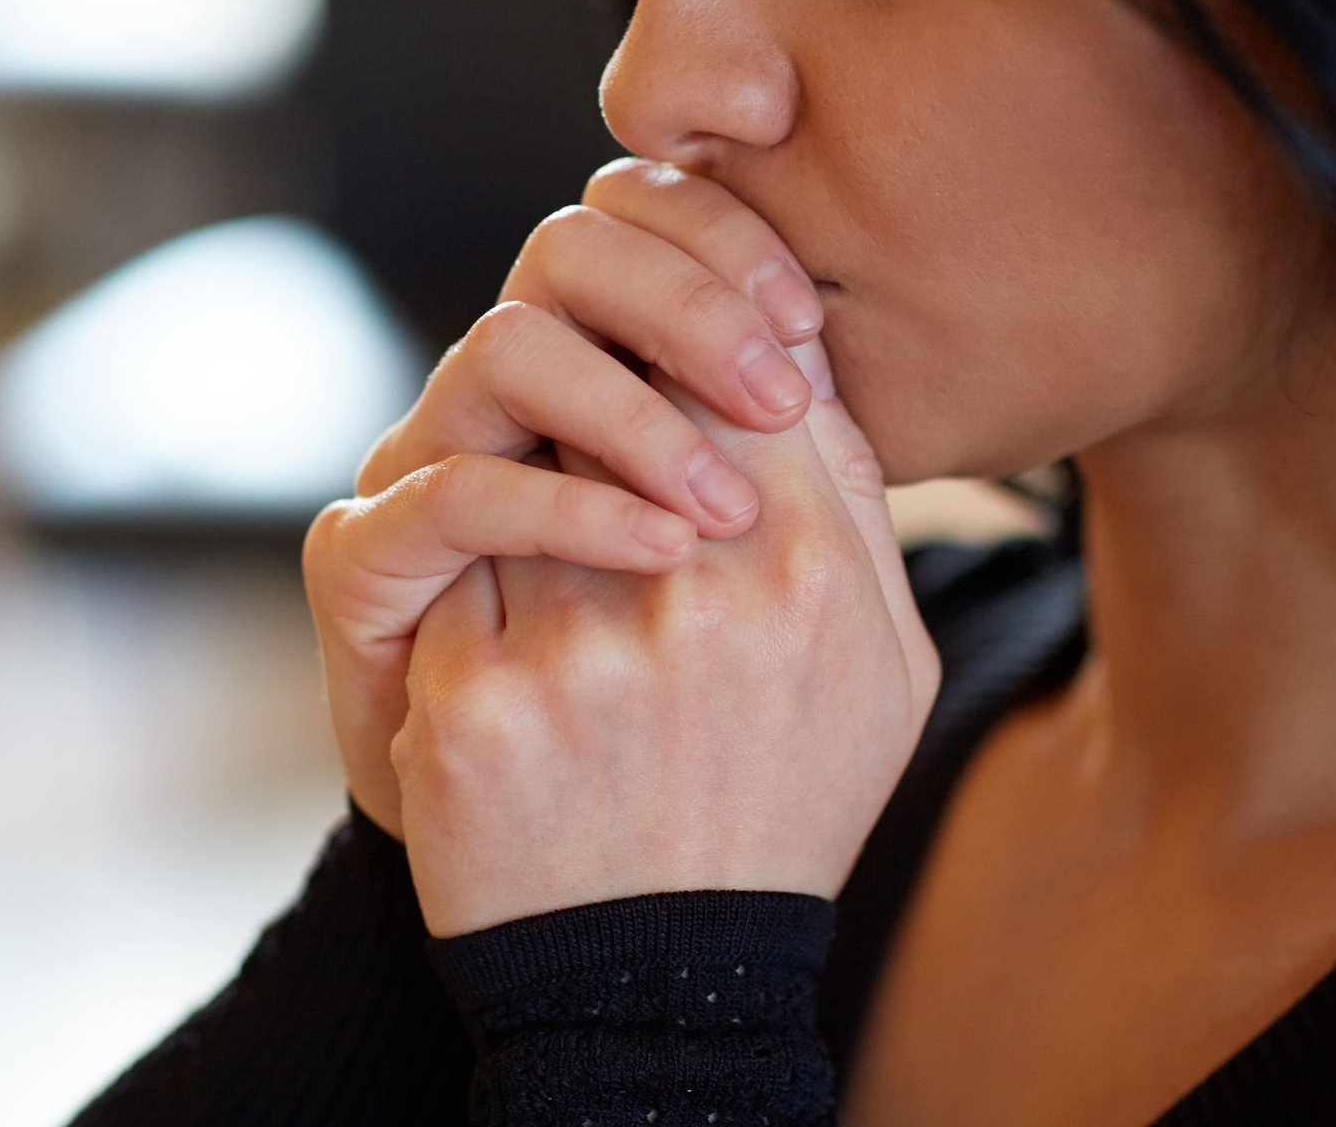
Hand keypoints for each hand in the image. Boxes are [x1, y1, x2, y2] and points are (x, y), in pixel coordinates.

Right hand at [302, 159, 832, 837]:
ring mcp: (427, 473)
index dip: (726, 243)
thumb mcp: (798, 615)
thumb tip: (840, 365)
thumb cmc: (702, 749)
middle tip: (776, 389)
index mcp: (601, 393)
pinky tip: (659, 554)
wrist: (586, 926)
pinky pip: (455, 495)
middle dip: (687, 295)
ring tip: (720, 518)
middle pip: (578, 253)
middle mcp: (507, 417)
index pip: (647, 235)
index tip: (806, 323)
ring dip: (623, 406)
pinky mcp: (365, 563)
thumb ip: (821, 489)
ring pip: (513, 347)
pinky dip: (558, 511)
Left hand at [392, 353, 942, 936]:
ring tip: (575, 604)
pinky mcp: (468, 695)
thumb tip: (799, 370)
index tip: (676, 379)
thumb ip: (853, 507)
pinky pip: (450, 578)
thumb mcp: (885, 668)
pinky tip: (519, 676)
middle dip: (605, 418)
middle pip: (614, 401)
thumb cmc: (782, 803)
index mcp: (802, 568)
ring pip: (518, 477)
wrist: (660, 979)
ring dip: (537, 515)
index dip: (693, 357)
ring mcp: (566, 641)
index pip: (729, 368)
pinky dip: (477, 603)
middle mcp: (687, 590)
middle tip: (604, 465)